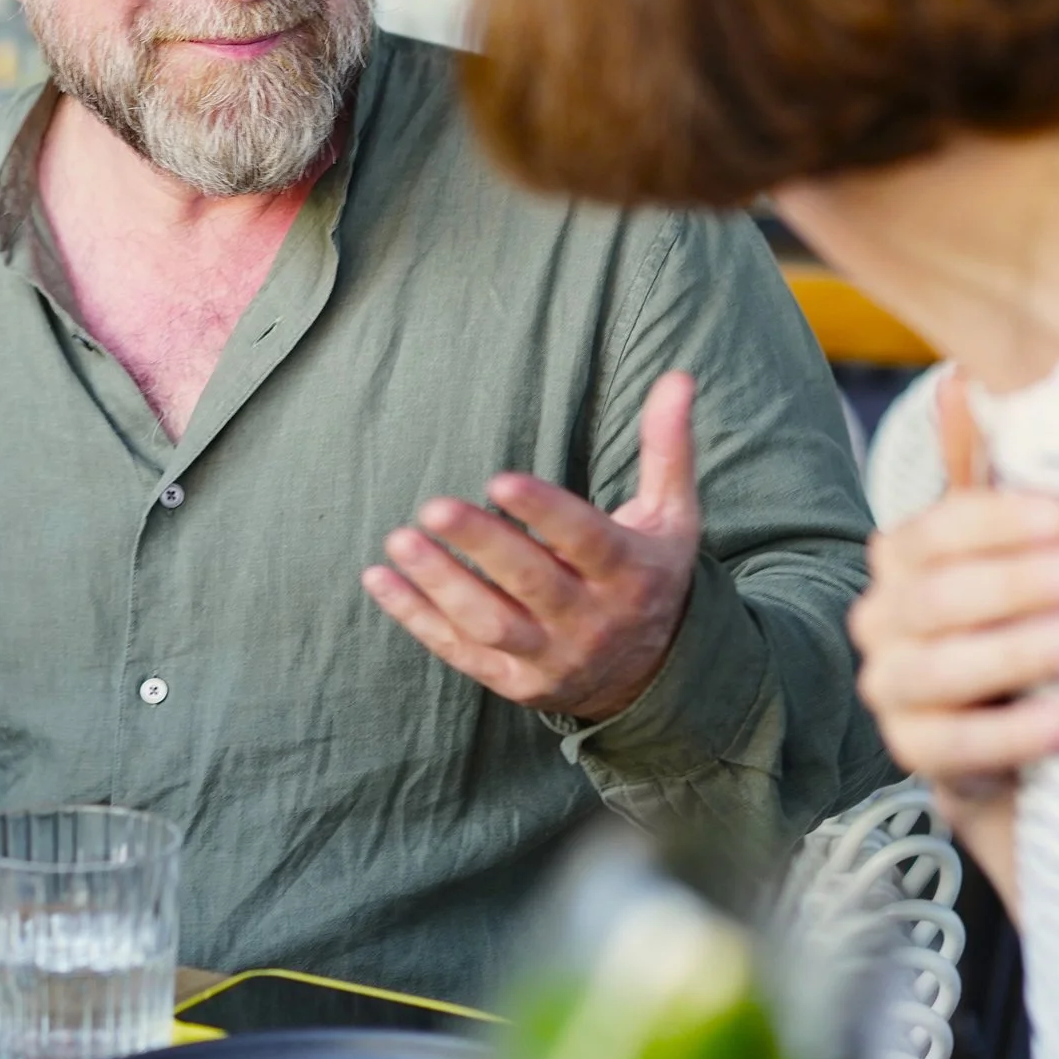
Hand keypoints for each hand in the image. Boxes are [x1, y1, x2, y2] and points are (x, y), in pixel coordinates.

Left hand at [363, 371, 701, 721]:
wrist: (651, 675)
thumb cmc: (650, 574)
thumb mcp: (672, 516)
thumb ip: (668, 448)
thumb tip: (679, 377)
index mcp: (630, 573)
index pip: (587, 541)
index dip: (544, 512)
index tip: (499, 479)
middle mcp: (592, 621)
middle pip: (532, 583)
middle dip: (481, 545)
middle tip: (432, 506)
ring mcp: (551, 657)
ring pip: (491, 624)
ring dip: (441, 585)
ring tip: (400, 541)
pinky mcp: (515, 681)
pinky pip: (460, 651)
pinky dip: (416, 619)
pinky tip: (379, 580)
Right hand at [846, 374, 1058, 904]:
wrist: (1041, 735)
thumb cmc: (1035, 618)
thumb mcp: (1023, 545)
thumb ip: (988, 469)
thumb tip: (958, 376)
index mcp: (904, 559)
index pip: (934, 530)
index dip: (999, 522)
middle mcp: (882, 620)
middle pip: (935, 597)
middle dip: (1016, 584)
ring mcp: (892, 689)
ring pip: (936, 669)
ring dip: (1014, 651)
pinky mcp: (914, 755)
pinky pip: (948, 745)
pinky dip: (1010, 735)